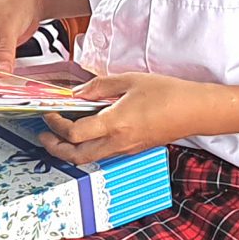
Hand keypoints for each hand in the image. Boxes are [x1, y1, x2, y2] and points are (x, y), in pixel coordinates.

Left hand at [38, 71, 207, 163]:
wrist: (195, 111)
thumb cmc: (168, 93)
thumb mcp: (130, 80)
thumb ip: (100, 86)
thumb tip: (78, 93)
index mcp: (115, 124)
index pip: (74, 133)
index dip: (55, 125)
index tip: (49, 113)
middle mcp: (118, 142)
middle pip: (76, 156)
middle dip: (54, 148)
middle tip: (43, 136)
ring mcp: (126, 150)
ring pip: (89, 159)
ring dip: (69, 151)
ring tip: (58, 137)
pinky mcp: (132, 150)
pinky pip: (103, 155)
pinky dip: (87, 148)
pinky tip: (84, 134)